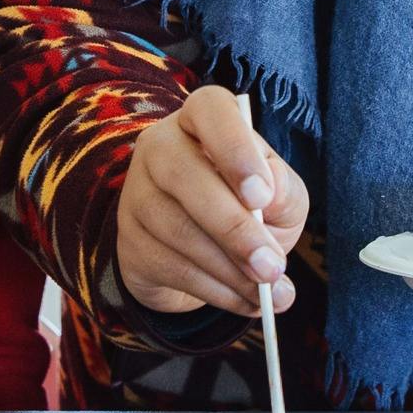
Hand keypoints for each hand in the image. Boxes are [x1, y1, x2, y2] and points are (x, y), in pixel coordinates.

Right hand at [118, 85, 309, 315]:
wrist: (204, 253)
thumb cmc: (248, 208)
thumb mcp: (279, 195)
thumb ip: (283, 190)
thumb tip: (271, 196)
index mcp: (203, 118)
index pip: (209, 110)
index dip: (234, 150)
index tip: (261, 196)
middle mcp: (160, 145)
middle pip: (185, 176)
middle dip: (234, 228)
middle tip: (271, 266)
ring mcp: (137, 192)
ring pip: (178, 229)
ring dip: (230, 269)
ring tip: (269, 293)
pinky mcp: (129, 240)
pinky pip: (171, 267)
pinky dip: (215, 291)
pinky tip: (245, 302)